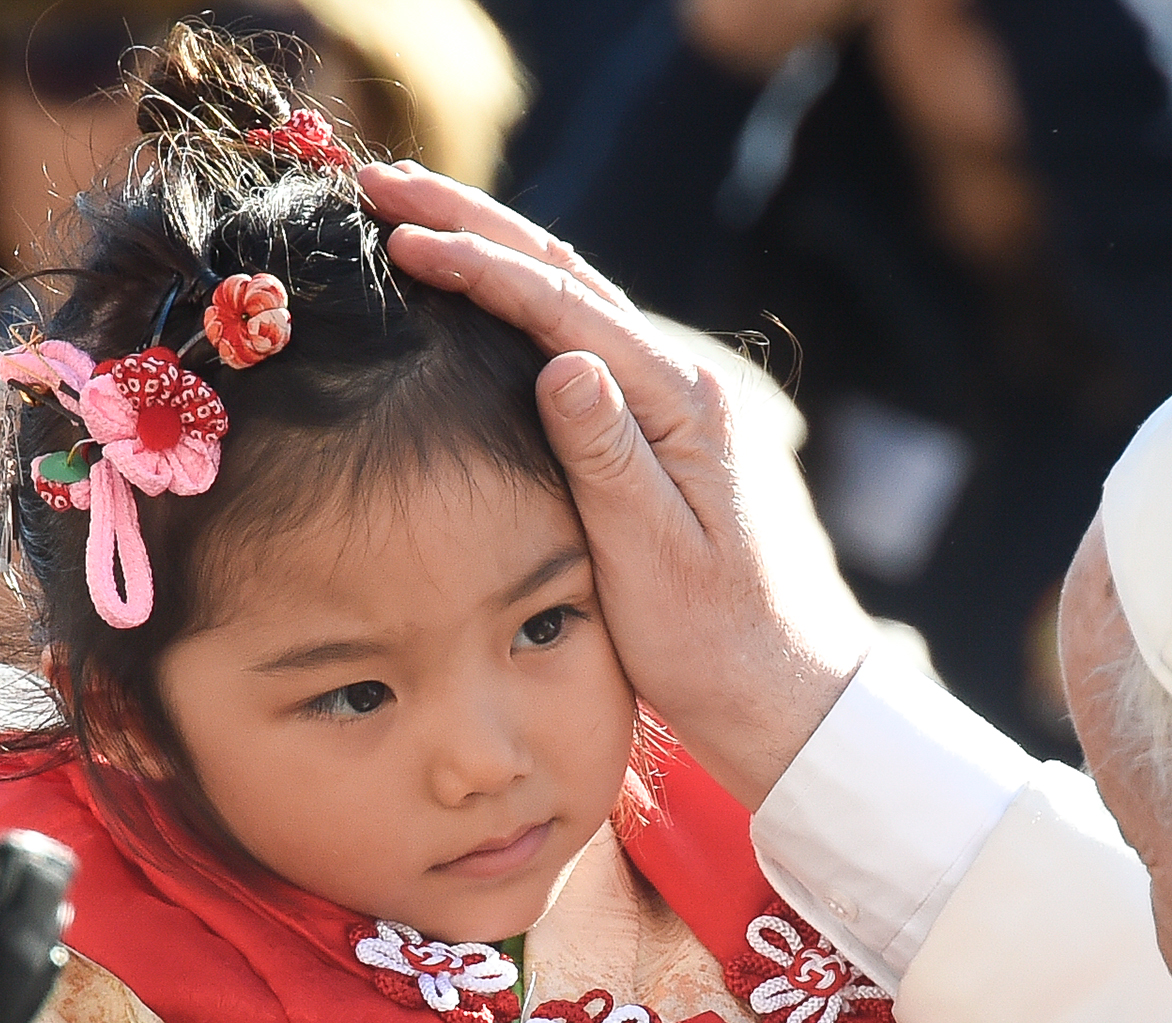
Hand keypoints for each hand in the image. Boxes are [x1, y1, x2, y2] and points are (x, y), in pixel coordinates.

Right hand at [358, 162, 874, 810]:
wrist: (788, 694)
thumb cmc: (720, 643)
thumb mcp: (654, 558)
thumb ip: (608, 458)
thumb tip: (562, 361)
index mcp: (683, 406)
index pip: (566, 311)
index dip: (479, 265)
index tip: (400, 233)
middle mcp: (685, 388)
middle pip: (568, 278)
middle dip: (474, 223)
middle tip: (382, 180)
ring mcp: (677, 407)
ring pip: (574, 303)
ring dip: (495, 252)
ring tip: (414, 214)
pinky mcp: (664, 435)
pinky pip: (582, 345)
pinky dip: (521, 306)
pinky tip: (482, 295)